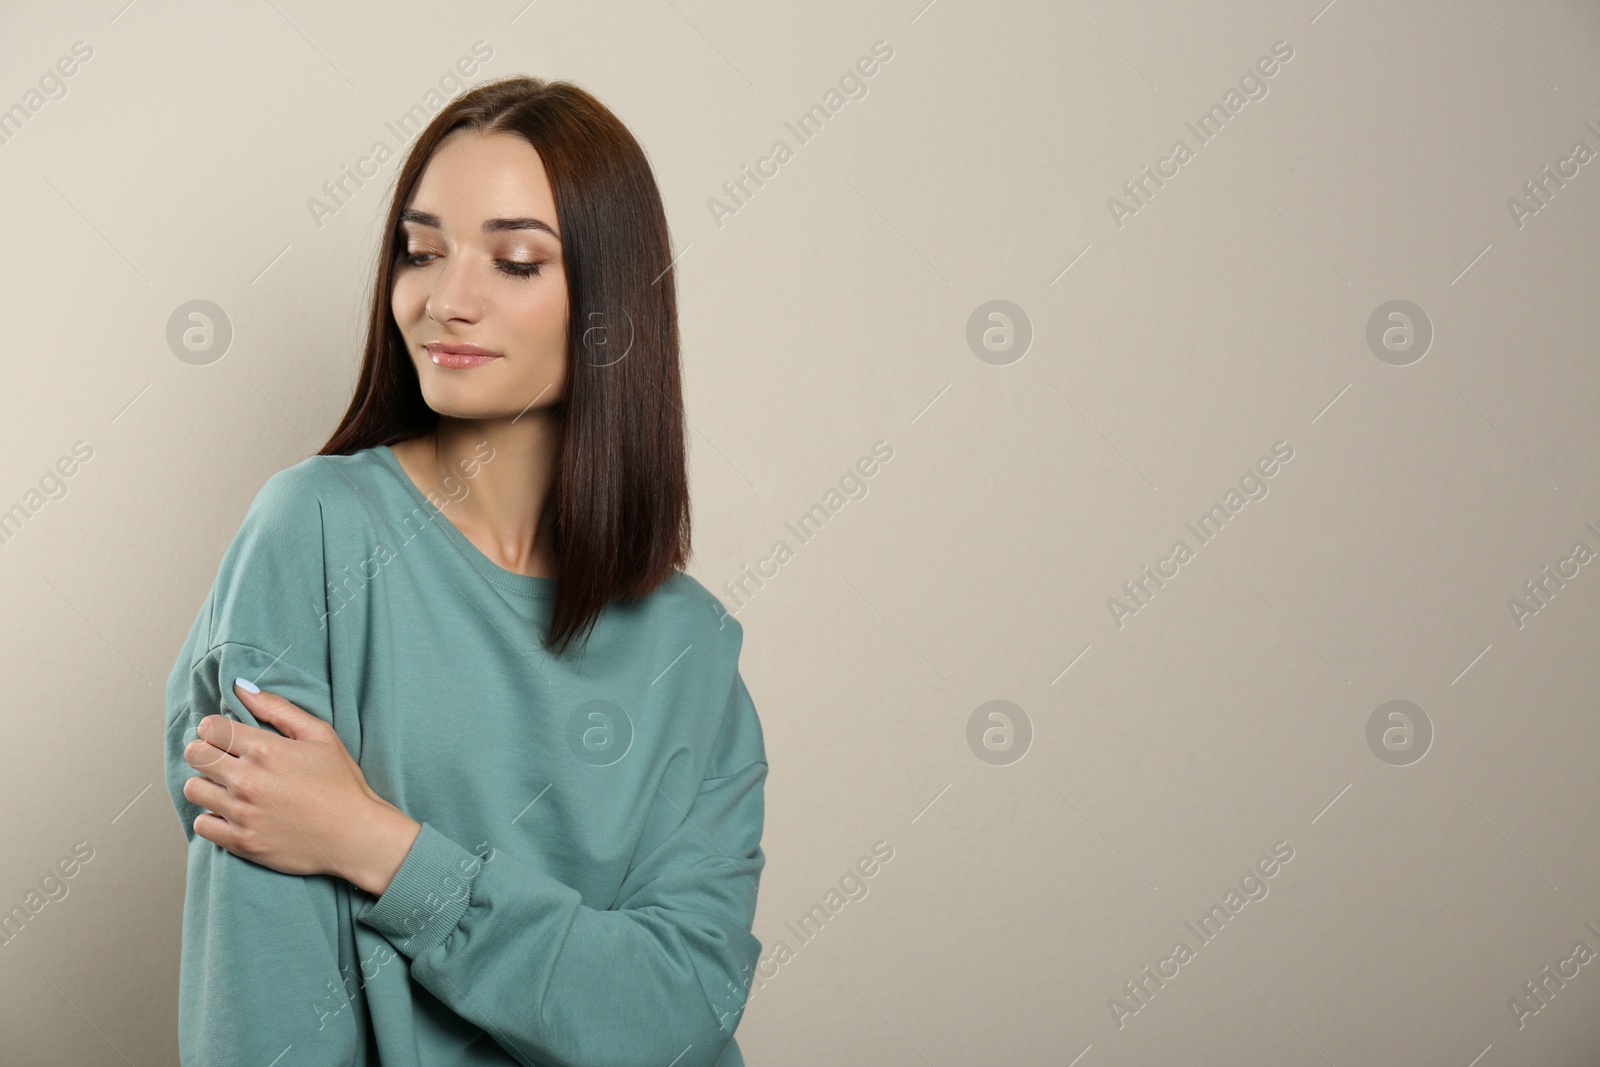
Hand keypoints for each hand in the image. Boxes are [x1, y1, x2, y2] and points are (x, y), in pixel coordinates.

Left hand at [182, 680, 419, 893]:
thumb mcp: (320, 735)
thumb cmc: (341, 782)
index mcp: (267, 750)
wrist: (355, 835)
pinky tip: (232, 813)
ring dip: (207, 784)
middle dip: (205, 751)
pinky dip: (212, 818)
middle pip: (195, 755)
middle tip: (223, 758)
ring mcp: (243, 813)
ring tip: (228, 786)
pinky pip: (201, 825)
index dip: (213, 727)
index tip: (225, 734)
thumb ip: (278, 708)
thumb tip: (241, 687)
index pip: (210, 728)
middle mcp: (248, 780)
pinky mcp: (241, 842)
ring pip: (193, 789)